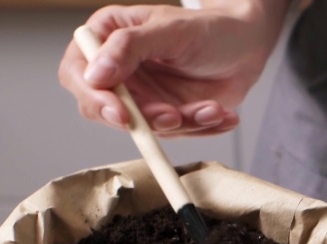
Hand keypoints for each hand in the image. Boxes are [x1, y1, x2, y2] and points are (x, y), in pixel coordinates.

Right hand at [58, 2, 289, 136]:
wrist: (248, 46)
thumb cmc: (210, 27)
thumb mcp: (169, 29)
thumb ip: (129, 47)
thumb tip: (94, 74)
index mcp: (108, 37)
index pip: (77, 73)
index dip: (94, 98)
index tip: (121, 113)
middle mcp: (119, 69)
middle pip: (106, 110)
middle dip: (144, 120)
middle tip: (174, 116)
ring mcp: (142, 94)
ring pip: (144, 128)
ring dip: (182, 123)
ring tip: (211, 108)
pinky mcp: (166, 113)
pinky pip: (174, 134)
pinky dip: (199, 128)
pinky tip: (221, 114)